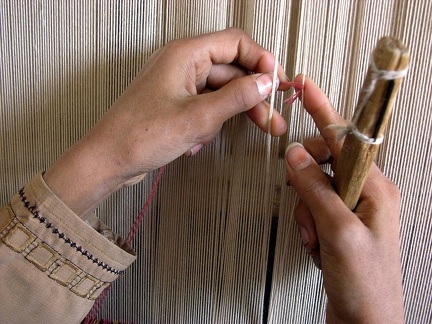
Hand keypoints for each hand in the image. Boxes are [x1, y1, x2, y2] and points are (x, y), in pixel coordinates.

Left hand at [44, 28, 287, 216]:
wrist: (108, 160)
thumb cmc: (141, 135)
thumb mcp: (198, 117)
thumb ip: (237, 97)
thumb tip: (265, 82)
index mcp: (185, 54)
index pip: (235, 43)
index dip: (261, 60)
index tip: (277, 83)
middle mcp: (182, 65)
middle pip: (231, 72)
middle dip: (252, 97)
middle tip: (272, 120)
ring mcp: (178, 85)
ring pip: (219, 93)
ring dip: (228, 115)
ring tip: (227, 136)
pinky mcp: (175, 104)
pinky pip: (204, 108)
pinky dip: (208, 125)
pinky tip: (195, 143)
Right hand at [284, 76, 403, 322]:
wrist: (364, 320)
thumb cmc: (365, 284)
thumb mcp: (338, 232)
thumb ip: (315, 188)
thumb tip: (296, 156)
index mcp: (375, 187)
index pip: (345, 138)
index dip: (322, 110)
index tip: (306, 87)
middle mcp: (365, 193)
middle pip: (322, 163)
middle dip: (306, 187)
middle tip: (311, 210)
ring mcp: (350, 208)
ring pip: (312, 188)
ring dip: (306, 214)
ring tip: (317, 238)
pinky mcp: (338, 222)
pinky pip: (311, 208)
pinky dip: (307, 225)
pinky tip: (317, 244)